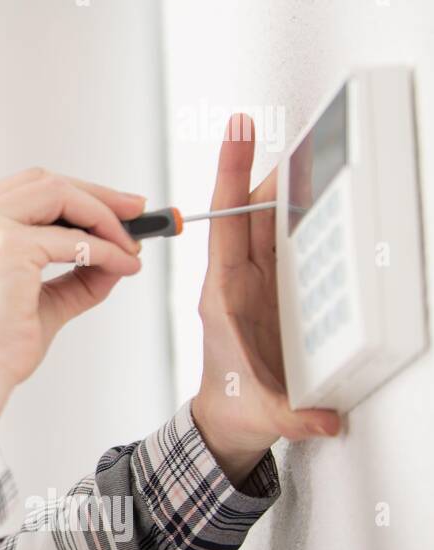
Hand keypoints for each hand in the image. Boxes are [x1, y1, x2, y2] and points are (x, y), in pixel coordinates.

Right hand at [0, 167, 144, 425]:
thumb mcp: (34, 298)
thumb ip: (73, 273)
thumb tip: (118, 254)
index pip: (20, 191)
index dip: (71, 194)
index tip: (109, 207)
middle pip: (40, 181)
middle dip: (96, 195)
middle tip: (137, 212)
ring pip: (58, 194)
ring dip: (104, 217)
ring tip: (130, 245)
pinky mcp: (5, 246)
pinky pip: (73, 239)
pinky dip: (106, 250)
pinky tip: (122, 265)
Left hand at [192, 113, 341, 488]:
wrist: (227, 421)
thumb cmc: (237, 409)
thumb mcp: (265, 414)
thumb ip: (294, 415)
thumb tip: (324, 417)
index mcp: (224, 297)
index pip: (227, 224)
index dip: (232, 177)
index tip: (236, 132)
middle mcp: (236, 280)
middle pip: (248, 211)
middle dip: (261, 168)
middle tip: (274, 128)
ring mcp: (255, 281)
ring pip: (266, 220)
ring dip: (282, 186)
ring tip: (302, 149)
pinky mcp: (273, 288)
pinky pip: (281, 239)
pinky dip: (296, 213)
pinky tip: (314, 193)